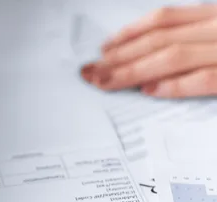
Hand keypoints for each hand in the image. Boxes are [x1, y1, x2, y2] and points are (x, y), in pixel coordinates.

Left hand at [81, 4, 216, 97]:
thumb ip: (193, 39)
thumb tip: (148, 57)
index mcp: (215, 17)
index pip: (164, 20)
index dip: (129, 34)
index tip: (104, 48)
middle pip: (159, 39)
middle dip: (120, 56)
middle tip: (92, 71)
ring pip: (172, 57)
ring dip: (134, 71)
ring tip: (106, 82)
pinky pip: (202, 79)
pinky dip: (173, 85)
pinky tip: (148, 90)